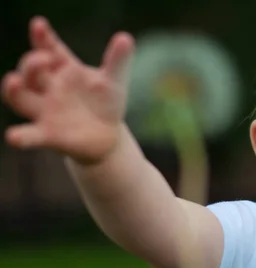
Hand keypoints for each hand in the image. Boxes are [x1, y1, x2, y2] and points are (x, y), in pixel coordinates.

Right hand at [2, 17, 134, 163]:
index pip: (49, 48)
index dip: (42, 37)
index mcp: (64, 69)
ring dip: (13, 90)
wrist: (109, 137)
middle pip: (31, 71)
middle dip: (32, 64)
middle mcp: (48, 87)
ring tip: (14, 81)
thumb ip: (118, 60)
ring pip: (20, 98)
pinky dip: (21, 136)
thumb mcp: (114, 81)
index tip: (40, 25)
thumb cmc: (106, 103)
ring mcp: (45, 111)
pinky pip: (30, 135)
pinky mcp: (48, 135)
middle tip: (44, 59)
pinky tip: (14, 137)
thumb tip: (126, 38)